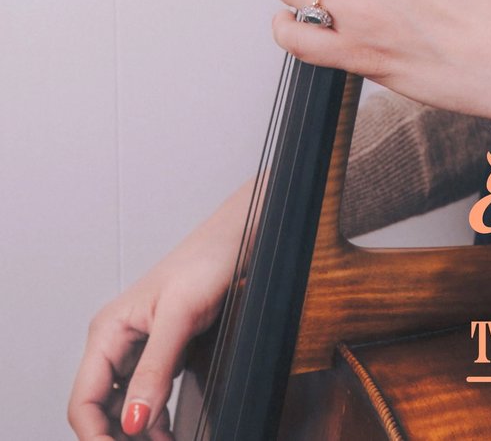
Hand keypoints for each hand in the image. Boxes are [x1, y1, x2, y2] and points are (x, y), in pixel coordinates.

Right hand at [68, 178, 253, 439]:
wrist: (239, 236)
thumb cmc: (206, 258)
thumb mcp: (180, 314)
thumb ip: (155, 368)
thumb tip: (133, 419)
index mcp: (108, 331)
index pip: (83, 400)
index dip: (94, 435)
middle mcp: (117, 342)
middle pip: (100, 409)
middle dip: (117, 436)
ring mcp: (140, 348)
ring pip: (125, 408)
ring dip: (138, 433)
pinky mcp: (163, 352)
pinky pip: (148, 397)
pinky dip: (156, 420)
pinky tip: (169, 431)